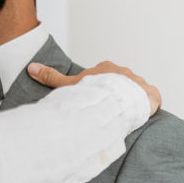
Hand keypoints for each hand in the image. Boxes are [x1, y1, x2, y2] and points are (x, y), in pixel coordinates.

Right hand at [27, 61, 161, 114]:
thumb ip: (51, 76)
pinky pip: (151, 99)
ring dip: (130, 101)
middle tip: (106, 108)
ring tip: (121, 115)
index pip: (102, 76)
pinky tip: (140, 115)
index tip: (94, 97)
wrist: (117, 101)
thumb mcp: (68, 85)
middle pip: (119, 83)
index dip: (97, 87)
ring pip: (134, 91)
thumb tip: (31, 67)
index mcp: (106, 68)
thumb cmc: (93, 92)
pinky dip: (146, 106)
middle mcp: (125, 72)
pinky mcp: (152, 94)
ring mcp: (139, 82)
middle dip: (115, 94)